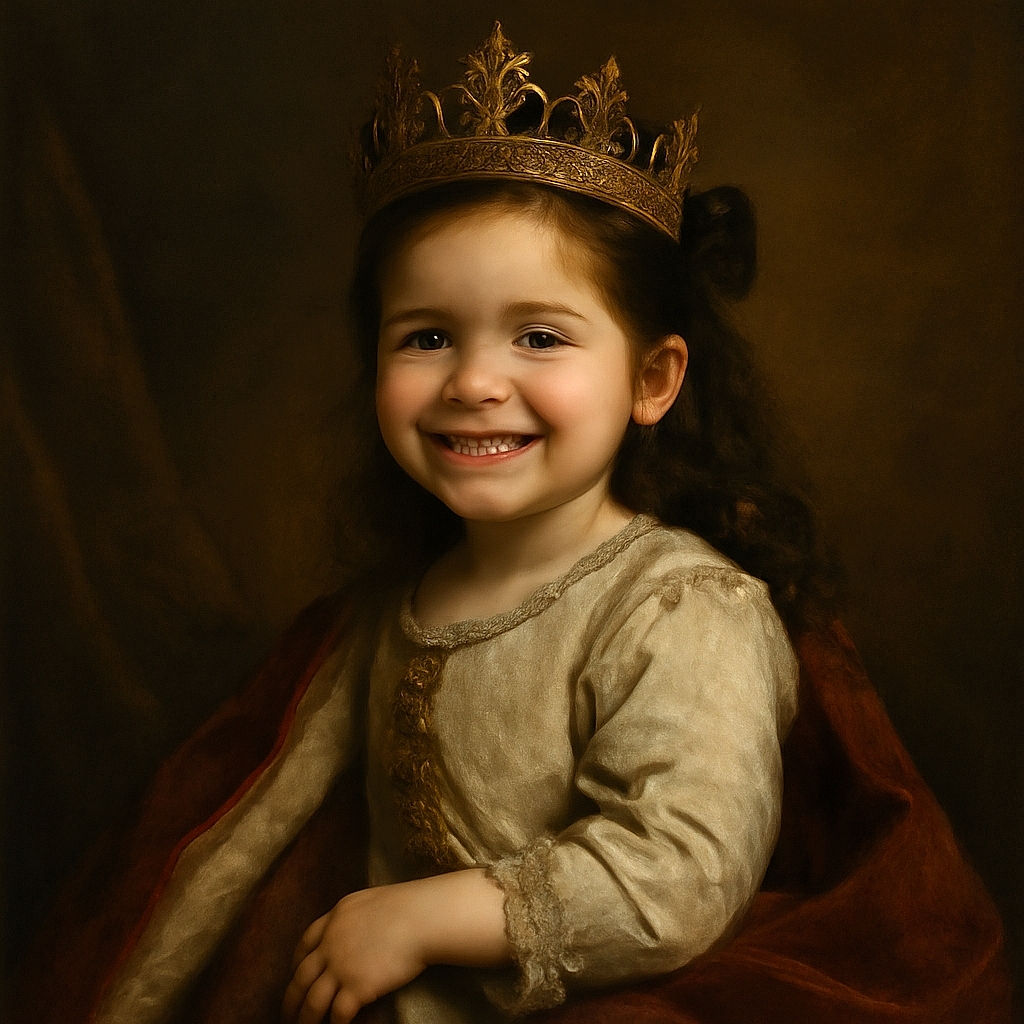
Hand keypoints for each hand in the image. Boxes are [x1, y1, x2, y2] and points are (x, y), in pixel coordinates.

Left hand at [282, 884, 427, 1023]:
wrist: (422, 918)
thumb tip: (356, 930)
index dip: (295, 962)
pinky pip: (338, 1013)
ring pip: (312, 1001)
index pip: (305, 943)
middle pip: (301, 976)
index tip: (293, 974)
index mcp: (335, 918)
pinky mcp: (357, 987)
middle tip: (286, 1013)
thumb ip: (356, 918)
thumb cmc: (408, 906)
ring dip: (306, 1019)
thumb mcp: (371, 902)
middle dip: (291, 998)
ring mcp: (342, 966)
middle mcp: (331, 942)